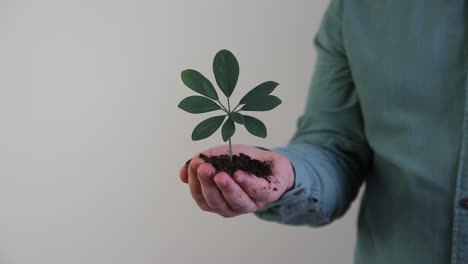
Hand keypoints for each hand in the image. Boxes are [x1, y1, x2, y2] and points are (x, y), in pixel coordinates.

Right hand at [179, 145, 294, 217]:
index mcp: (217, 200)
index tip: (193, 164)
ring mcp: (251, 203)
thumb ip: (200, 165)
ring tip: (220, 175)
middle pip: (216, 202)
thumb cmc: (241, 162)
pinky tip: (240, 174)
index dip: (195, 182)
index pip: (201, 197)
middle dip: (208, 184)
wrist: (270, 160)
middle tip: (204, 167)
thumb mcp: (218, 157)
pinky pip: (258, 192)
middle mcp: (232, 206)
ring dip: (227, 188)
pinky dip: (249, 184)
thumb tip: (181, 175)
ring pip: (236, 202)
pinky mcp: (269, 194)